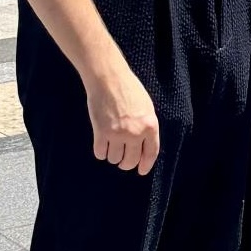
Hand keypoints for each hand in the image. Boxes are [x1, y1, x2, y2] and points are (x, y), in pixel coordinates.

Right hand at [85, 59, 159, 175]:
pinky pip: (100, 153)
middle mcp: (135, 133)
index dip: (145, 165)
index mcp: (150, 126)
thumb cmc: (129, 90)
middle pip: (130, 160)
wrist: (109, 79)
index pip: (151, 153)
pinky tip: (101, 146)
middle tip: (123, 163)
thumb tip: (142, 146)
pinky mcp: (101, 132)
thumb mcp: (146, 108)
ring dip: (112, 156)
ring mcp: (117, 134)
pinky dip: (100, 152)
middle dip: (126, 164)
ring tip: (112, 148)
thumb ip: (146, 127)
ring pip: (114, 158)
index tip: (141, 171)